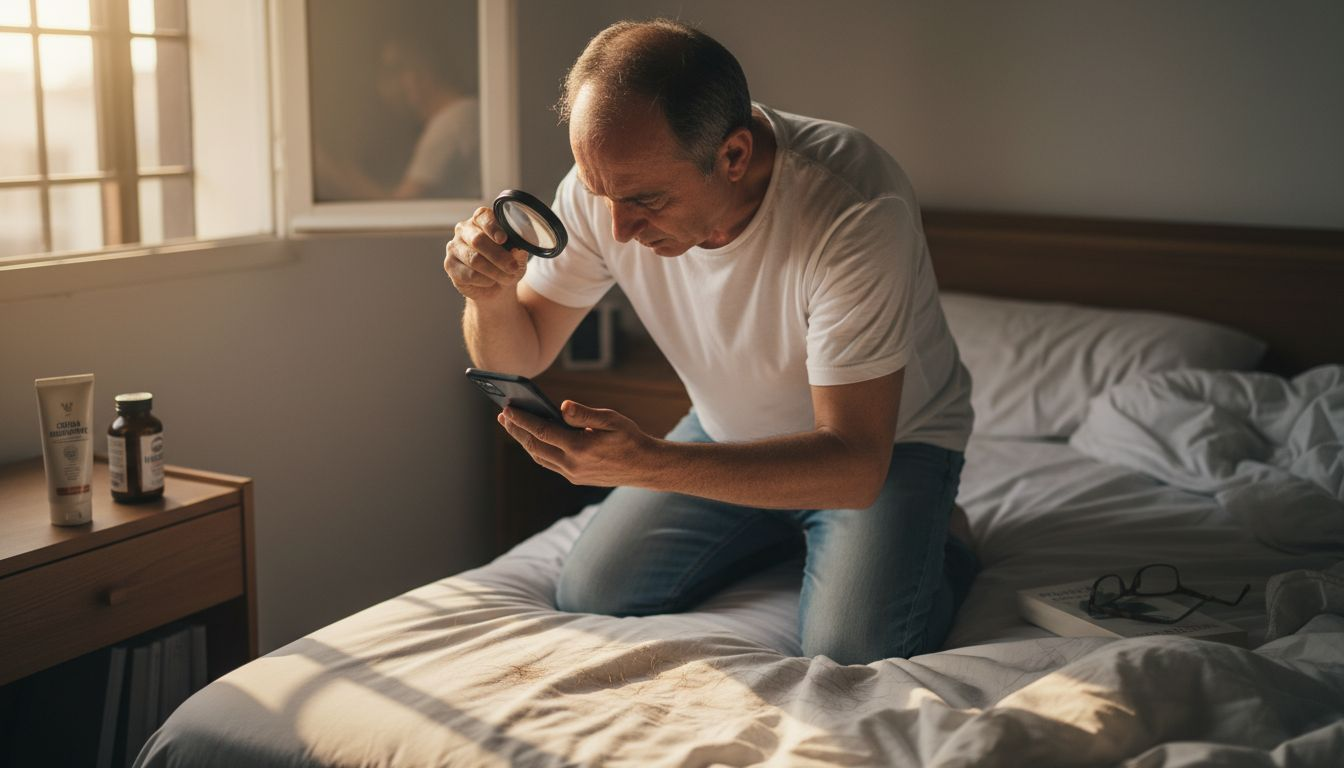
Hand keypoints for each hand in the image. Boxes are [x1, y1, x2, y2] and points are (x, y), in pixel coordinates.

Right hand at [444, 207, 529, 301]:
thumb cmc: (507, 264)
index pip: (483, 217)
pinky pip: (469, 275)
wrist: (497, 287)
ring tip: (507, 278)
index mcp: (481, 219)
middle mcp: (464, 229)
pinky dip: (485, 281)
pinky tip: (491, 281)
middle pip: (478, 240)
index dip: (493, 227)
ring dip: (495, 271)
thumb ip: (518, 249)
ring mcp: (454, 246)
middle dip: (499, 256)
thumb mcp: (517, 255)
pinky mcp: (449, 265)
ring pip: (474, 259)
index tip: (503, 239)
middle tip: (513, 267)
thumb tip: (517, 248)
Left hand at [498, 401, 655, 486]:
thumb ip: (585, 414)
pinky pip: (549, 463)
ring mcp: (573, 474)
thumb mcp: (612, 420)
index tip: (507, 409)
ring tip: (512, 426)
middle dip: (516, 431)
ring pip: (540, 457)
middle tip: (502, 416)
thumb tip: (562, 407)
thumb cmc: (630, 438)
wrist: (645, 467)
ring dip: (524, 442)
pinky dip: (537, 450)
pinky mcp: (575, 478)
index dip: (522, 420)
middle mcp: (573, 465)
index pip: (542, 432)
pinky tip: (533, 439)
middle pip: (534, 447)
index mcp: (581, 448)